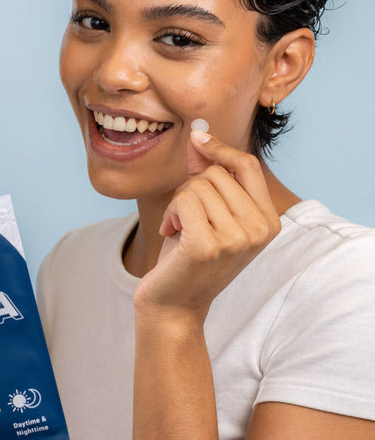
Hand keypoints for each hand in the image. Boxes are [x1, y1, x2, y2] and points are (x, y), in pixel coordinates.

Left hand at [134, 129, 280, 324]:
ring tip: (178, 229)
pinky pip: (184, 200)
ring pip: (197, 185)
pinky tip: (170, 234)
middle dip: (190, 187)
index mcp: (268, 221)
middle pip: (216, 173)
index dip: (220, 148)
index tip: (197, 138)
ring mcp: (237, 239)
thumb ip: (206, 174)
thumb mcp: (206, 212)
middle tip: (184, 218)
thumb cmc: (188, 257)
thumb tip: (199, 135)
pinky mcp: (209, 245)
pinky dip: (170, 213)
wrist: (174, 304)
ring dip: (177, 203)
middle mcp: (259, 230)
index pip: (247, 165)